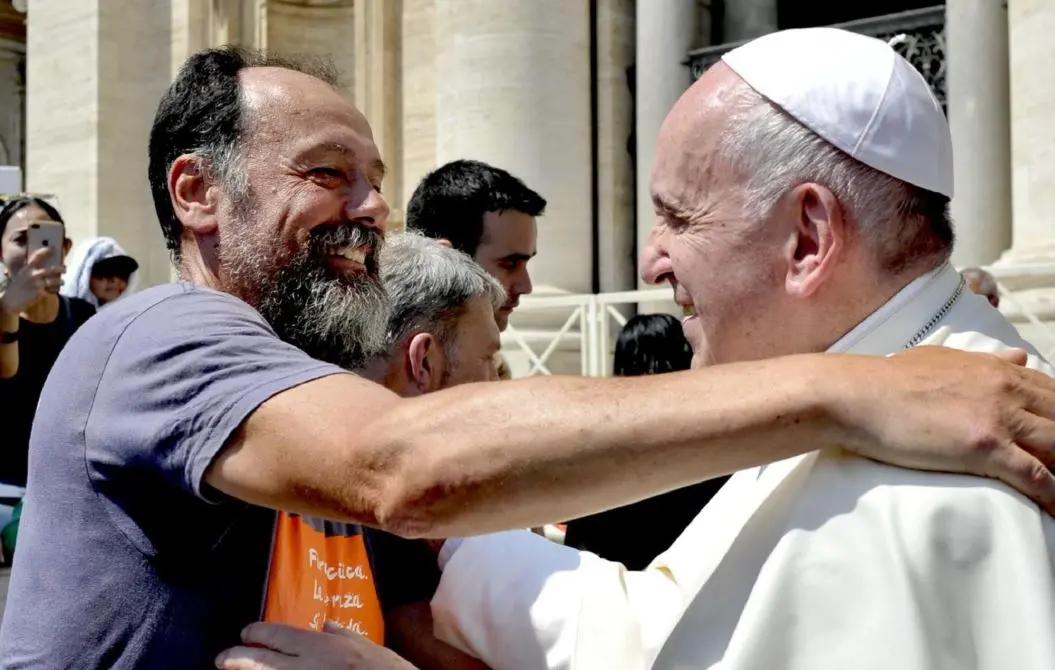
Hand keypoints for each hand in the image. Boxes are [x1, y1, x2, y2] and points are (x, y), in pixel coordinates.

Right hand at [0, 248, 63, 314]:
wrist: (10, 301)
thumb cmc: (18, 287)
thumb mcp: (22, 275)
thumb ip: (32, 270)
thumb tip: (48, 266)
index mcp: (27, 268)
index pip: (37, 256)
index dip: (45, 250)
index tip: (53, 247)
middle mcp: (32, 275)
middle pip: (51, 269)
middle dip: (60, 268)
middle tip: (65, 268)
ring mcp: (36, 284)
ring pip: (54, 280)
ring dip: (60, 281)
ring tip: (62, 281)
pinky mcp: (39, 293)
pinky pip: (52, 290)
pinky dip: (56, 290)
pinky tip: (57, 289)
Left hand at [216, 621, 417, 669]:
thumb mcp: (369, 645)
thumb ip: (343, 634)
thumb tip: (325, 625)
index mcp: (321, 646)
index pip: (278, 636)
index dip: (257, 634)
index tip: (246, 633)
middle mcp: (305, 666)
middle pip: (260, 660)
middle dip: (238, 658)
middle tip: (224, 658)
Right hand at [836, 346, 1054, 513]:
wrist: (858, 394)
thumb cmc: (889, 379)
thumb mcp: (943, 359)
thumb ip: (986, 361)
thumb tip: (1018, 357)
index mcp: (997, 369)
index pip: (1054, 393)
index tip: (1054, 438)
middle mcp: (1005, 389)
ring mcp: (997, 417)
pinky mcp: (984, 446)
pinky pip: (1035, 475)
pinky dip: (1052, 494)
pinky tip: (1054, 508)